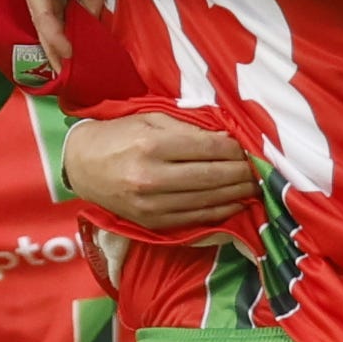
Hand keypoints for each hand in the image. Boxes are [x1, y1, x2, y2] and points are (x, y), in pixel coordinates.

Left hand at [11, 0, 141, 68]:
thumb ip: (86, 8)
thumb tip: (86, 33)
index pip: (49, 4)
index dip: (60, 31)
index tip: (70, 56)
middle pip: (41, 10)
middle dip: (52, 41)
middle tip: (62, 69)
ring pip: (38, 12)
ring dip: (52, 42)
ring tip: (63, 67)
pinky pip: (40, 7)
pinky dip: (51, 31)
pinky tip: (63, 50)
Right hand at [64, 111, 259, 232]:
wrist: (82, 165)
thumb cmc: (120, 135)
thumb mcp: (151, 119)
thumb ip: (189, 128)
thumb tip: (228, 138)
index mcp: (152, 146)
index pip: (208, 148)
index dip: (234, 148)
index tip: (247, 146)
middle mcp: (152, 178)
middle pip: (212, 176)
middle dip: (241, 172)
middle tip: (260, 168)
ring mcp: (152, 205)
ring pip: (207, 200)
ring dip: (236, 193)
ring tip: (254, 186)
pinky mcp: (152, 222)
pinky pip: (195, 218)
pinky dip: (220, 211)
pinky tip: (236, 203)